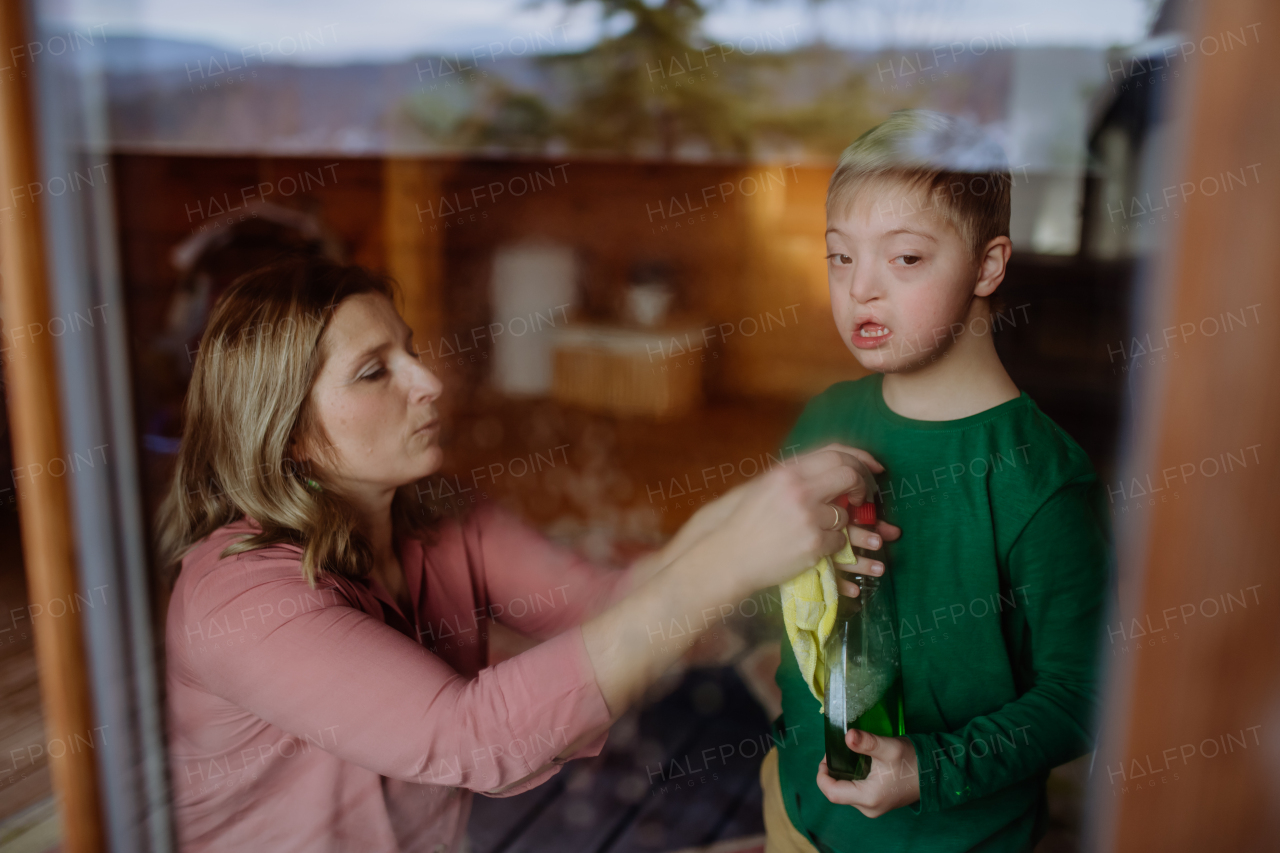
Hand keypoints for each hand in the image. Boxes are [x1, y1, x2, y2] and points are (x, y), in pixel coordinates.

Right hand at [709, 443, 885, 594]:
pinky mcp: (813, 543)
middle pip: (847, 476)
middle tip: (863, 497)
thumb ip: (798, 475)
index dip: (859, 459)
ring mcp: (808, 517)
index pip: (834, 453)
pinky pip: (839, 540)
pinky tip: (817, 546)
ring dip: (841, 521)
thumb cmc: (746, 522)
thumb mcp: (767, 487)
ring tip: (827, 527)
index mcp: (787, 472)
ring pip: (845, 513)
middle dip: (862, 485)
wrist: (730, 555)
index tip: (872, 468)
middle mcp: (799, 490)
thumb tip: (834, 465)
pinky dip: (833, 544)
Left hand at [816, 729, 919, 816]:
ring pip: (846, 792)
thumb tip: (847, 735)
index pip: (832, 793)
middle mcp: (868, 808)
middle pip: (837, 792)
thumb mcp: (889, 748)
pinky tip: (859, 764)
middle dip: (832, 772)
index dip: (822, 775)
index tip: (826, 756)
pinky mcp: (878, 803)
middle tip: (838, 752)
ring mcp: (873, 807)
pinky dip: (852, 779)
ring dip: (842, 775)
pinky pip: (856, 792)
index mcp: (868, 798)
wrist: (935, 773)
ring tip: (848, 755)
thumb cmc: (912, 761)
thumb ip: (867, 742)